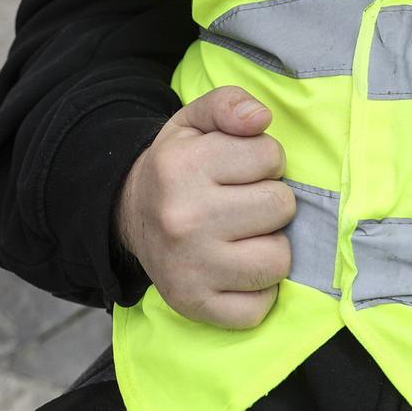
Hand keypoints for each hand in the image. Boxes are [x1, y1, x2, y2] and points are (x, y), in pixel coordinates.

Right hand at [115, 85, 296, 328]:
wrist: (130, 215)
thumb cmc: (178, 165)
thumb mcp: (195, 121)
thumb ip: (229, 104)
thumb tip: (261, 118)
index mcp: (183, 167)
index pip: (271, 157)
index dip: (264, 160)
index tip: (241, 169)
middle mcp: (183, 219)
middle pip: (281, 206)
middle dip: (271, 201)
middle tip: (243, 203)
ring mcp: (188, 268)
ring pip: (278, 260)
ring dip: (270, 246)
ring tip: (244, 235)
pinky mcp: (193, 306)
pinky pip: (258, 308)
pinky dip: (257, 293)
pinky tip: (237, 270)